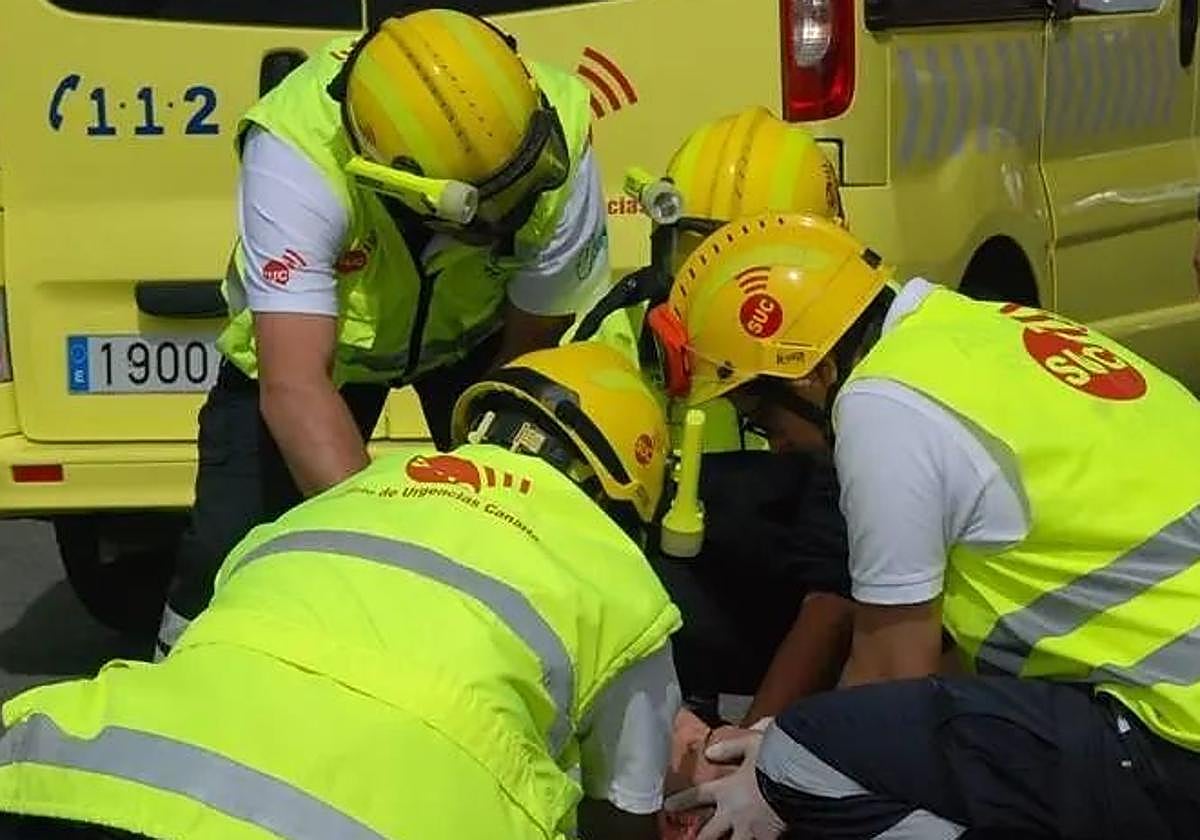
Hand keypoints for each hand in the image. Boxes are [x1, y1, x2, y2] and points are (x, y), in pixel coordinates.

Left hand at [664, 726, 785, 839]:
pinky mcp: (767, 837)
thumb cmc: (774, 758)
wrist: (798, 777)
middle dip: (699, 839)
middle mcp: (734, 813)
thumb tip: (709, 753)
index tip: (669, 806)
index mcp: (726, 789)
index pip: (698, 796)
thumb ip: (730, 748)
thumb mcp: (751, 744)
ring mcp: (750, 830)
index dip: (682, 801)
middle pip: (709, 833)